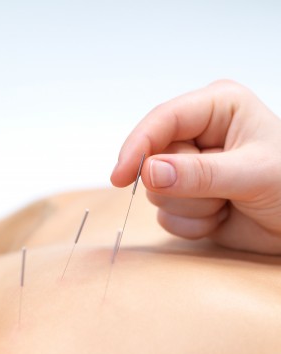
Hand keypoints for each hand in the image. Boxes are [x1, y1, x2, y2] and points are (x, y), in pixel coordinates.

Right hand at [111, 80, 280, 253]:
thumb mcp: (253, 175)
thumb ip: (200, 174)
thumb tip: (148, 172)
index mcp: (216, 109)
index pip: (162, 120)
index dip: (139, 146)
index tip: (120, 177)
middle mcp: (197, 136)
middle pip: (153, 160)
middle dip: (184, 187)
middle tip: (222, 195)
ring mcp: (189, 168)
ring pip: (156, 191)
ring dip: (192, 208)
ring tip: (226, 205)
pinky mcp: (185, 197)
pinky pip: (166, 215)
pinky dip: (193, 224)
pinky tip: (220, 218)